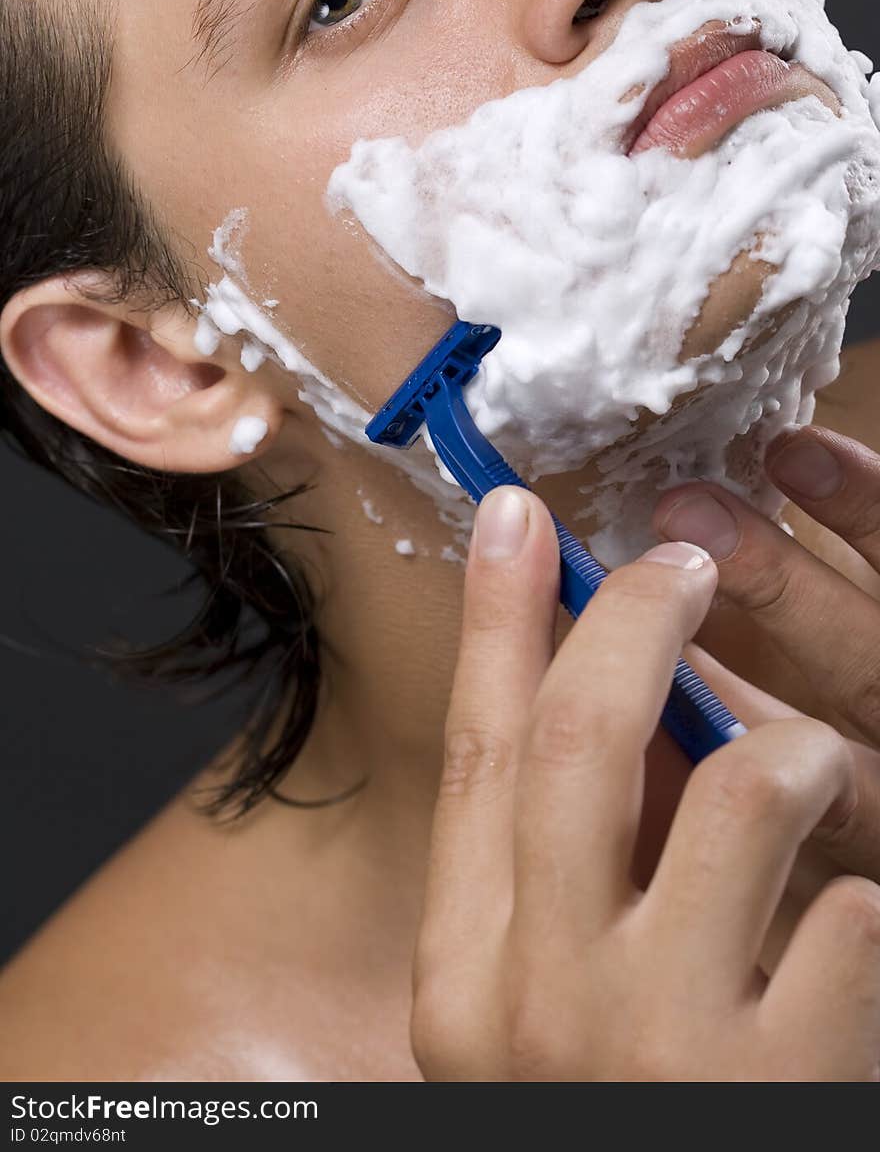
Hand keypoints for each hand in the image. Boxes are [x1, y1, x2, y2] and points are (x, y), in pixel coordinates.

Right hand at [412, 488, 879, 1080]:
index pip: (475, 753)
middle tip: (684, 561)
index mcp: (470, 980)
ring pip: (742, 788)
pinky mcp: (784, 1081)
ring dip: (791, 753)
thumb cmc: (631, 1116)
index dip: (497, 620)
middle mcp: (542, 1004)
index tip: (518, 517)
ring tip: (808, 779)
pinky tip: (859, 933)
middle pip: (581, 734)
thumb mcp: (555, 1013)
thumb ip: (573, 874)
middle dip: (636, 616)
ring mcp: (662, 1043)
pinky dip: (871, 892)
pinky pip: (856, 909)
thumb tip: (628, 708)